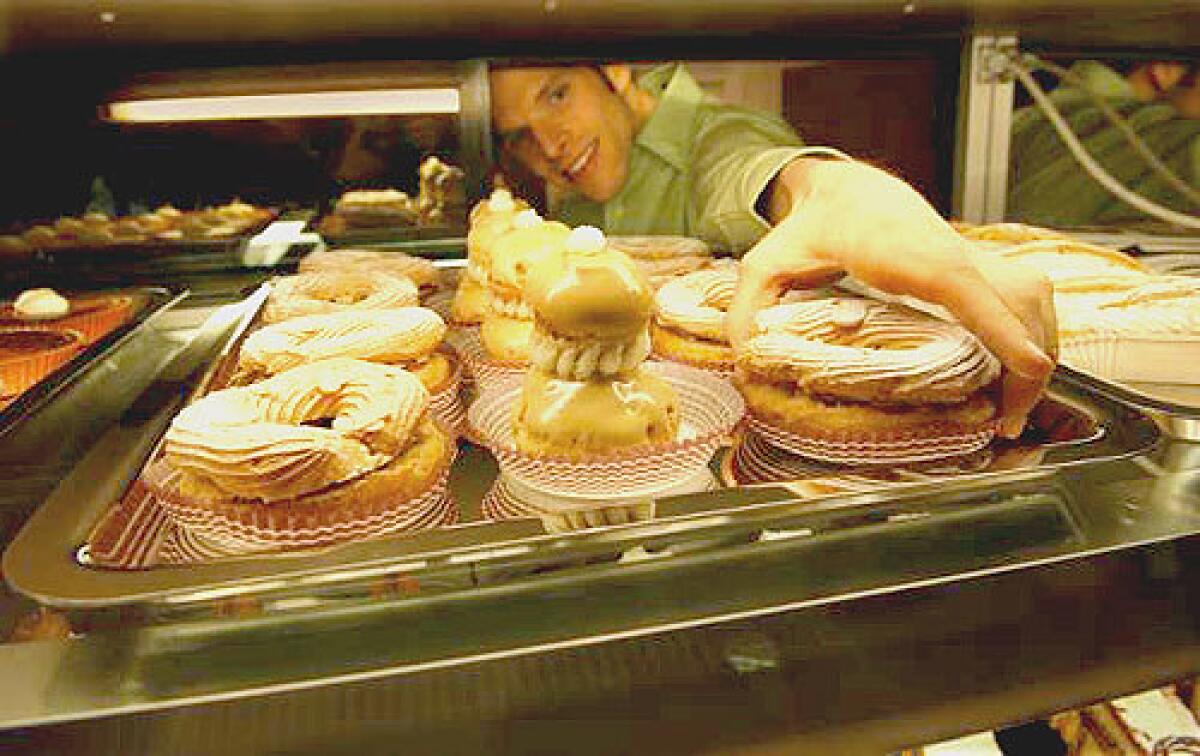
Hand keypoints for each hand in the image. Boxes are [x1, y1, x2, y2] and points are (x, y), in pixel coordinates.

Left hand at [727, 159, 1055, 438]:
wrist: (849, 189)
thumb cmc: (811, 227)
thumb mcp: (766, 264)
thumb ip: (748, 308)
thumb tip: (744, 360)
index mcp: (914, 259)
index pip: (979, 298)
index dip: (1008, 341)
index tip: (1021, 381)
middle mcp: (956, 256)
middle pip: (1024, 310)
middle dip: (1030, 370)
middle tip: (1003, 426)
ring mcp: (975, 258)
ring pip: (1038, 303)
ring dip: (1039, 354)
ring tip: (1009, 410)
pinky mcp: (980, 265)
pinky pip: (1028, 300)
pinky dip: (1032, 336)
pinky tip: (1011, 372)